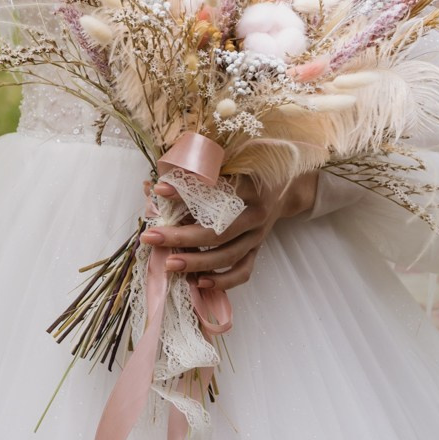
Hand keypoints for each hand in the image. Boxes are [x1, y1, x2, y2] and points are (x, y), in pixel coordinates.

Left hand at [139, 171, 318, 294]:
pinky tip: (198, 282)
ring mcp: (258, 235)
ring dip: (197, 262)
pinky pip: (243, 271)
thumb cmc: (252, 167)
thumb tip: (164, 178)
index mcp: (252, 185)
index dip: (188, 192)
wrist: (287, 184)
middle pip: (219, 231)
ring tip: (168, 264)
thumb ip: (206, 167)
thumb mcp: (235, 157)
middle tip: (151, 237)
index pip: (217, 191)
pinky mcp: (257, 249)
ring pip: (228, 255)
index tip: (160, 190)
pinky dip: (222, 280)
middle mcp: (257, 214)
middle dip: (182, 237)